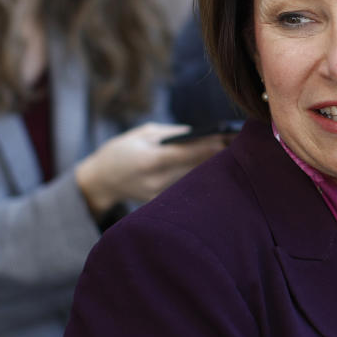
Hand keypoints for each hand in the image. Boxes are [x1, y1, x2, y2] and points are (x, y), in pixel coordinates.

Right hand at [75, 122, 227, 219]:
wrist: (100, 180)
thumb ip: (171, 134)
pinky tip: (210, 168)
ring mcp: (158, 194)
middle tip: (236, 143)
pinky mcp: (159, 202)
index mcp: (149, 160)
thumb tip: (200, 134)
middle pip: (194, 167)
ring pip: (191, 177)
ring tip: (229, 152)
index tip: (228, 138)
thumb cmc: (121, 150)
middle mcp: (155, 180)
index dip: (208, 146)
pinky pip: (183, 186)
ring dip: (209, 166)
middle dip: (214, 155)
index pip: (185, 153)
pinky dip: (195, 176)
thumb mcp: (142, 134)